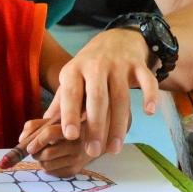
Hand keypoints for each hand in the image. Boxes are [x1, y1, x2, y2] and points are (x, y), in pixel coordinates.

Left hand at [17, 117, 93, 177]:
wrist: (87, 141)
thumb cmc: (64, 129)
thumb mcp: (51, 121)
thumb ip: (34, 126)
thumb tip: (22, 139)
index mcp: (70, 127)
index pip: (50, 133)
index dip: (37, 141)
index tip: (29, 148)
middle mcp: (77, 143)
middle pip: (47, 153)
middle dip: (36, 153)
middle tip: (34, 150)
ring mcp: (77, 159)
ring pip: (47, 165)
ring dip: (40, 161)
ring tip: (43, 154)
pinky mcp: (74, 170)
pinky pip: (51, 172)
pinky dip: (47, 167)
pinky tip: (52, 160)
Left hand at [46, 28, 158, 158]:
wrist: (115, 40)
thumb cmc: (88, 68)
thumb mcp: (70, 79)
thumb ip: (61, 103)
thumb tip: (43, 129)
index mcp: (75, 70)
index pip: (71, 93)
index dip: (69, 114)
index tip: (69, 136)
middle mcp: (96, 66)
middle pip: (97, 98)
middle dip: (96, 126)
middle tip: (93, 151)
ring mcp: (119, 65)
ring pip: (121, 96)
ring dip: (118, 124)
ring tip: (114, 148)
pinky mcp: (138, 65)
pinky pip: (147, 80)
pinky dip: (149, 95)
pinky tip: (149, 113)